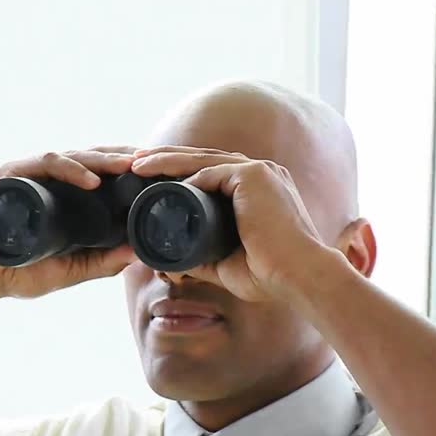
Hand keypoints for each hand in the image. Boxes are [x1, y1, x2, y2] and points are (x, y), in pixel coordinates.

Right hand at [0, 147, 139, 301]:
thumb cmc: (19, 271)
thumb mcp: (69, 270)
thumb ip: (101, 263)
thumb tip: (138, 254)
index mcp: (63, 194)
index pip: (101, 172)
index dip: (128, 169)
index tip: (158, 173)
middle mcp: (47, 179)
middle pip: (91, 159)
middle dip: (123, 160)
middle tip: (152, 164)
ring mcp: (28, 174)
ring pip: (72, 156)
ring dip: (102, 160)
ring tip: (128, 168)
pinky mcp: (9, 176)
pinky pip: (44, 165)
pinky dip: (69, 169)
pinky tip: (91, 181)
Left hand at [130, 146, 328, 301]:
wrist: (298, 276)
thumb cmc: (271, 275)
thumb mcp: (228, 264)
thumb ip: (203, 258)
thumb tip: (174, 263)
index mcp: (259, 192)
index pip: (213, 174)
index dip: (181, 174)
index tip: (152, 182)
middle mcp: (261, 175)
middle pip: (204, 161)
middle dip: (167, 160)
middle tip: (136, 163)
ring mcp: (259, 171)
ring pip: (202, 160)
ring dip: (167, 159)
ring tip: (138, 163)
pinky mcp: (255, 175)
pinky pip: (210, 169)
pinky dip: (183, 171)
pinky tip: (158, 175)